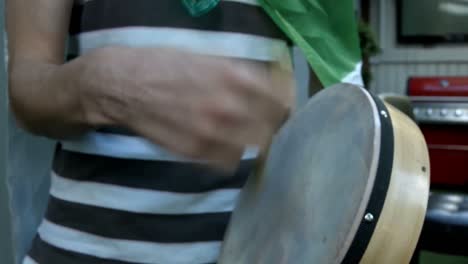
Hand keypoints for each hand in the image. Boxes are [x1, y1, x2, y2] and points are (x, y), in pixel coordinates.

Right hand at [83, 47, 294, 170]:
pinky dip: (233, 154)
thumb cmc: (165, 64)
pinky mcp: (194, 152)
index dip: (285, 102)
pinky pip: (228, 160)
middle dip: (273, 123)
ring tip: (247, 133)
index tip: (284, 105)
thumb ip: (238, 74)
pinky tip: (226, 144)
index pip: (280, 98)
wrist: (123, 85)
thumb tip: (268, 85)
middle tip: (268, 121)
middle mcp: (226, 106)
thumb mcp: (206, 57)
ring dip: (253, 139)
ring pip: (253, 146)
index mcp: (233, 77)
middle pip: (271, 125)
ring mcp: (210, 133)